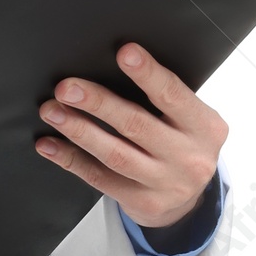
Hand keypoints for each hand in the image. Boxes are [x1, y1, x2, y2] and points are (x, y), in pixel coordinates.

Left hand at [36, 42, 226, 230]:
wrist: (189, 200)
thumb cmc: (182, 144)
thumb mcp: (189, 120)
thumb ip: (163, 98)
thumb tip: (115, 64)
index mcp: (204, 127)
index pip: (173, 94)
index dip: (148, 74)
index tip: (124, 53)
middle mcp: (188, 156)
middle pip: (136, 125)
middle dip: (98, 103)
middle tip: (67, 88)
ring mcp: (165, 183)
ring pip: (115, 154)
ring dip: (78, 130)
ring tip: (53, 111)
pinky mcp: (142, 202)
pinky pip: (99, 178)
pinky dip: (71, 159)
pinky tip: (51, 145)